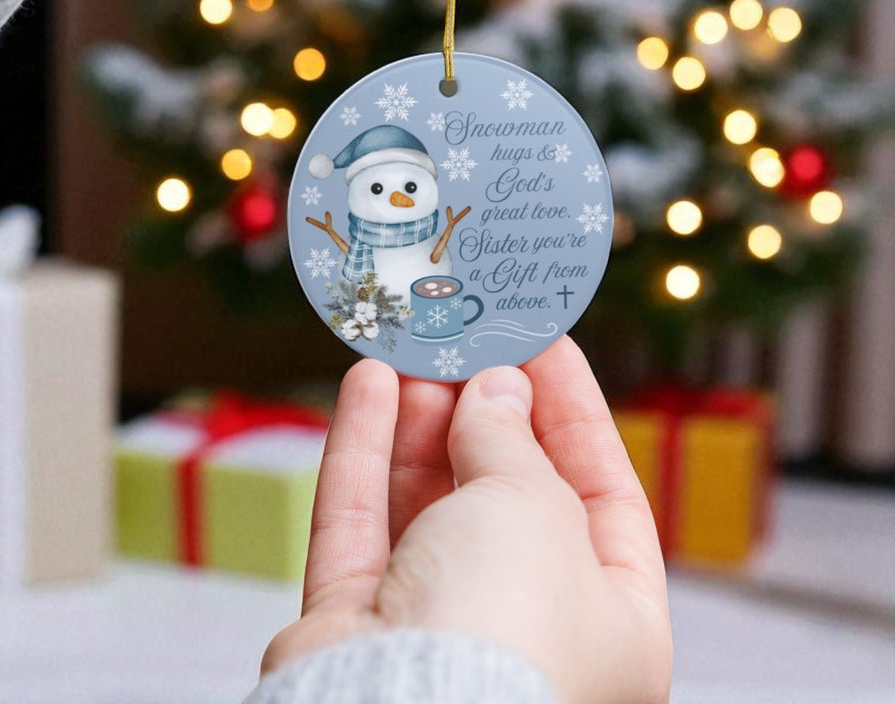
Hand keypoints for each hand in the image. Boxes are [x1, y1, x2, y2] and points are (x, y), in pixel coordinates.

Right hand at [262, 338, 671, 703]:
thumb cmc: (505, 635)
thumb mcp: (535, 506)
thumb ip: (511, 439)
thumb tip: (495, 391)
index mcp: (613, 621)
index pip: (602, 492)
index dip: (572, 409)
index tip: (540, 340)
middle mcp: (526, 627)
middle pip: (505, 493)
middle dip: (482, 408)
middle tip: (463, 336)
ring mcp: (435, 628)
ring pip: (426, 502)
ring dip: (418, 420)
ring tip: (412, 347)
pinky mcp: (357, 622)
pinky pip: (361, 521)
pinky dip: (363, 450)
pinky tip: (366, 385)